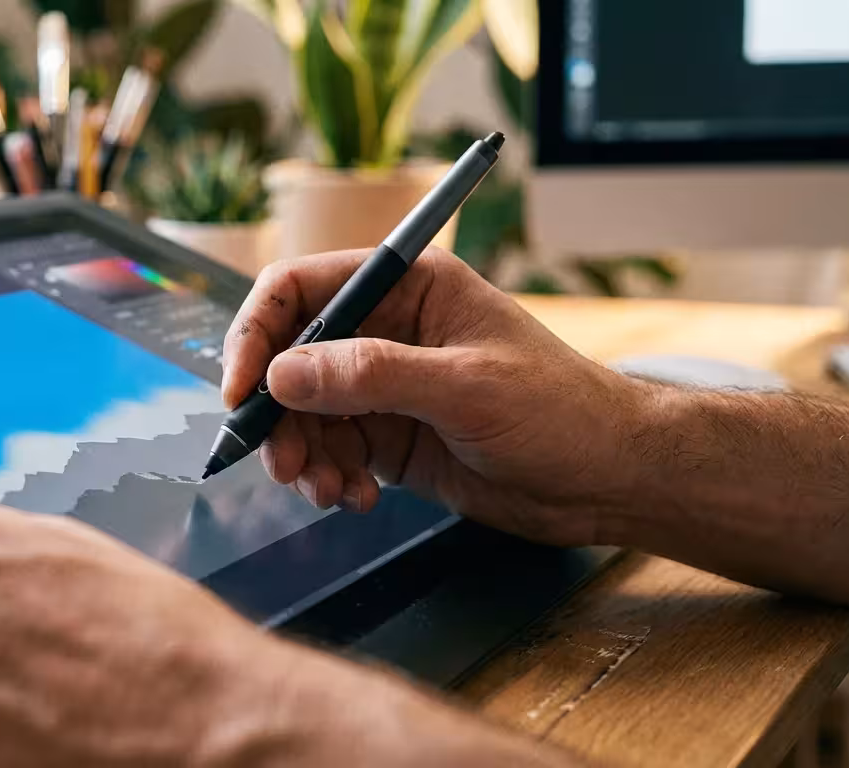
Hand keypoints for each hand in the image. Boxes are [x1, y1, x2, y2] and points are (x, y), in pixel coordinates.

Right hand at [222, 249, 651, 546]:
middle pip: (291, 357)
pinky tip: (355, 497)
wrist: (607, 479)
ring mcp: (385, 385)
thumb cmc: (559, 411)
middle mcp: (387, 329)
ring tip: (328, 488)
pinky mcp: (390, 436)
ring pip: (304, 411)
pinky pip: (331, 450)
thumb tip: (283, 374)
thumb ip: (371, 375)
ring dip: (302, 454)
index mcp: (408, 286)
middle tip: (284, 461)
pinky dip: (329, 477)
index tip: (241, 391)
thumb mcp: (465, 387)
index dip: (257, 333)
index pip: (301, 289)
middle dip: (278, 412)